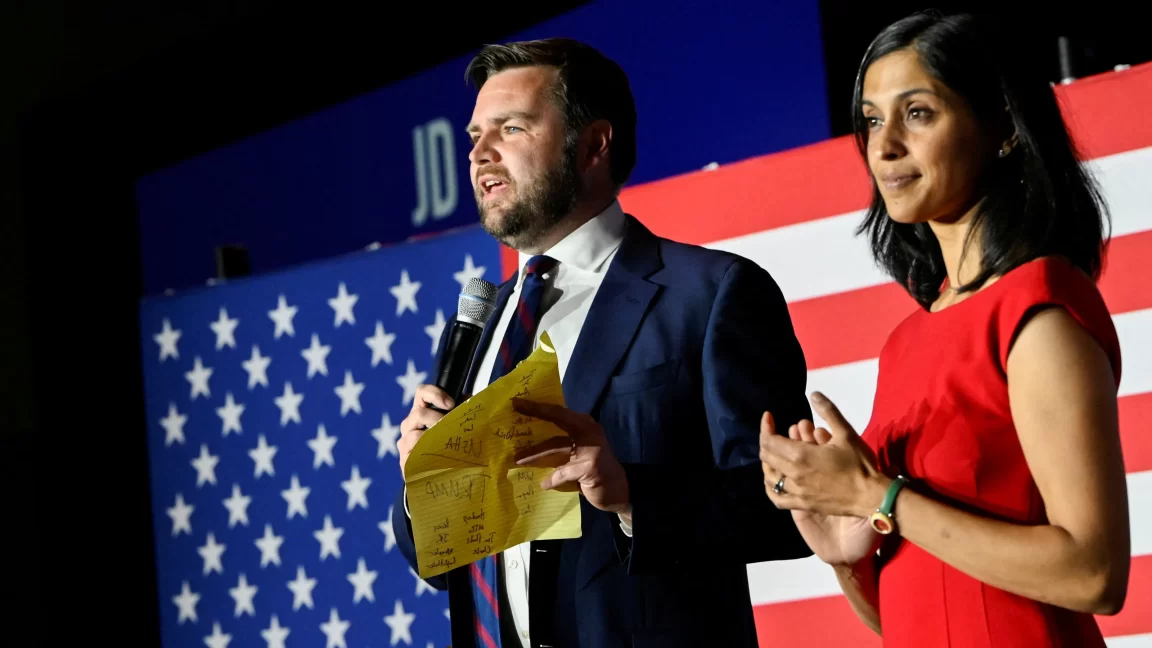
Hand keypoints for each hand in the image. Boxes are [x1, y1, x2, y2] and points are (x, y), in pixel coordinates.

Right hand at [398, 385, 454, 472]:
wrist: (444, 476)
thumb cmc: (451, 446)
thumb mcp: (458, 425)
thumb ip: (462, 410)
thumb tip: (469, 398)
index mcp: (422, 412)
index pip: (422, 392)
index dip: (435, 394)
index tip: (451, 404)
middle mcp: (410, 424)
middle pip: (419, 413)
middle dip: (438, 419)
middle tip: (453, 428)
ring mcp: (405, 442)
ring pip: (416, 434)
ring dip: (435, 438)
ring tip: (448, 445)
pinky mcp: (405, 460)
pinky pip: (414, 452)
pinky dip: (428, 453)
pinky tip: (439, 456)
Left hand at [511, 398, 631, 519]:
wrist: (619, 491)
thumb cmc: (594, 470)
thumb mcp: (579, 451)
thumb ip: (561, 443)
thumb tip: (529, 441)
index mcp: (585, 424)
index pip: (558, 411)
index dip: (537, 406)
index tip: (517, 402)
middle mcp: (589, 430)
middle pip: (558, 418)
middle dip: (535, 415)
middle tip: (513, 417)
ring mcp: (591, 447)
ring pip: (555, 447)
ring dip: (534, 455)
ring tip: (518, 460)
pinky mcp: (590, 466)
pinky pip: (562, 472)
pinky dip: (552, 479)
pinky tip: (544, 484)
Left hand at [764, 413, 878, 565]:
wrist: (871, 496)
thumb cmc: (859, 464)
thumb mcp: (846, 433)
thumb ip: (828, 411)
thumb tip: (813, 394)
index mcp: (800, 455)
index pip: (770, 440)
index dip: (766, 426)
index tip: (768, 416)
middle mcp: (793, 474)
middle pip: (767, 456)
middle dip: (767, 440)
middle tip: (773, 432)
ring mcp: (796, 492)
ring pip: (769, 477)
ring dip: (767, 463)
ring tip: (772, 453)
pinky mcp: (803, 504)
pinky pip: (778, 499)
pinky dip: (771, 488)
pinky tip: (773, 482)